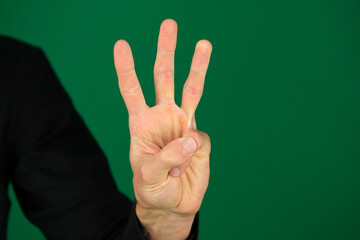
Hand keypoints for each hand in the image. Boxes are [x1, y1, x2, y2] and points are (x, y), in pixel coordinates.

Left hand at [114, 19, 211, 239]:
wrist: (173, 203)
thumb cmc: (153, 187)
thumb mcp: (147, 175)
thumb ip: (166, 157)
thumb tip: (190, 138)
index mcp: (142, 123)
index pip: (132, 90)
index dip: (127, 68)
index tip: (122, 44)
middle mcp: (164, 117)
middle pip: (164, 77)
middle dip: (165, 51)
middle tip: (168, 24)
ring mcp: (184, 125)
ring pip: (192, 89)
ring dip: (197, 66)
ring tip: (204, 43)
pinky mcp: (201, 140)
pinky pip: (200, 139)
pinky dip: (194, 152)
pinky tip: (186, 167)